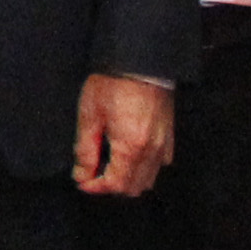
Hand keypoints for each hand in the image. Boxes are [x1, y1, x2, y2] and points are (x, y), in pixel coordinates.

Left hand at [72, 71, 173, 198]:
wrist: (140, 61)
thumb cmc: (113, 84)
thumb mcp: (90, 116)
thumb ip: (85, 150)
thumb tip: (81, 174)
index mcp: (131, 147)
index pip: (115, 184)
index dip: (96, 188)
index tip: (83, 182)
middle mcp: (151, 150)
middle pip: (133, 188)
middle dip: (111, 187)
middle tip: (93, 175)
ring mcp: (163, 144)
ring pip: (149, 179)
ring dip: (128, 180)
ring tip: (109, 167)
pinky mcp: (169, 136)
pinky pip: (160, 164)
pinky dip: (144, 169)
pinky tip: (130, 158)